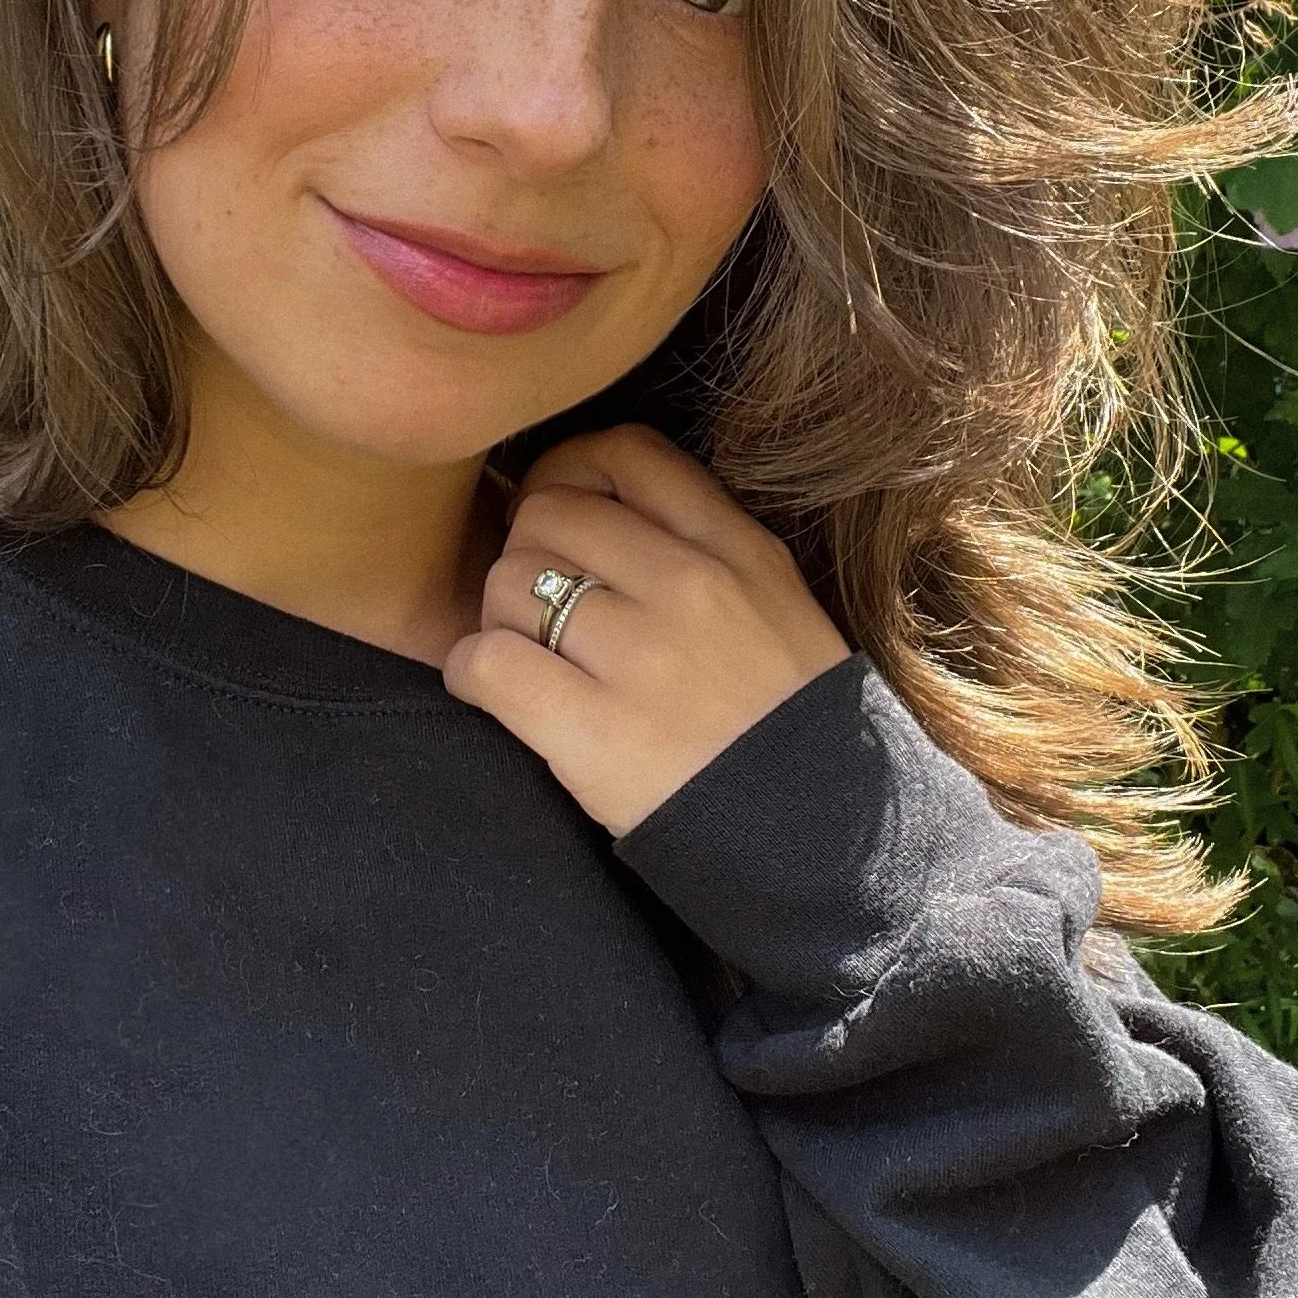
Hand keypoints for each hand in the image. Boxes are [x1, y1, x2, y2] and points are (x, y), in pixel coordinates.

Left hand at [442, 424, 852, 836]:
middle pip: (547, 513)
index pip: (624, 453)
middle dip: (526, 553)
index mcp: (736, 550)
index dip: (567, 472)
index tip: (558, 515)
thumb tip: (597, 500)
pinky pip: (485, 663)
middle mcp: (688, 588)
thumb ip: (701, 543)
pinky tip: (492, 692)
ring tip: (530, 658)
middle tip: (540, 607)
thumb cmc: (786, 723)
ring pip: (507, 583)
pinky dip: (470, 674)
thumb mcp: (777, 603)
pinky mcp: (593, 733)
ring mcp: (641, 659)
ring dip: (500, 619)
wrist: (827, 845)